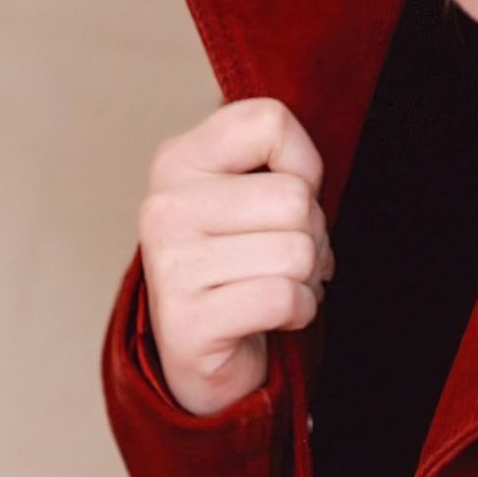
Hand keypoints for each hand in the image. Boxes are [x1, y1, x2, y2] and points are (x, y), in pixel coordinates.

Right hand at [137, 97, 334, 417]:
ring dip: (308, 277)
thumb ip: (279, 163)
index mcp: (179, 160)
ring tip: (280, 285)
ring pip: (297, 250)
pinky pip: (284, 297)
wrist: (206, 355)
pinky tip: (275, 317)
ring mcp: (170, 265)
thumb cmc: (242, 263)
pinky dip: (300, 311)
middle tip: (288, 257)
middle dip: (313, 233)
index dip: (304, 161)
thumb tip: (310, 174)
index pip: (268, 121)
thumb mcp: (253, 193)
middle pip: (294, 197)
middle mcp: (164, 206)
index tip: (288, 194)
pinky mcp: (187, 324)